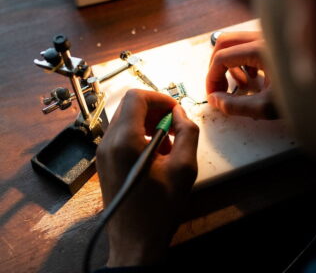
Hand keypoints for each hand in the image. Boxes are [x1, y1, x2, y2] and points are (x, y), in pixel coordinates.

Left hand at [96, 89, 198, 266]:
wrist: (135, 242)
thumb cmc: (160, 208)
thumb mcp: (184, 168)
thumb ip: (187, 132)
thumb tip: (179, 114)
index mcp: (124, 141)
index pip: (136, 97)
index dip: (160, 98)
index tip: (176, 112)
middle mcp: (107, 142)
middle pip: (130, 106)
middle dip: (156, 110)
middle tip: (175, 127)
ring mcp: (102, 152)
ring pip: (126, 119)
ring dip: (149, 122)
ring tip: (169, 144)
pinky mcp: (104, 162)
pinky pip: (122, 134)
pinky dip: (140, 134)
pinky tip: (156, 155)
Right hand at [206, 31, 277, 119]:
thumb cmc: (305, 97)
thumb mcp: (267, 107)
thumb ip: (236, 106)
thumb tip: (215, 100)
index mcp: (260, 49)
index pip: (222, 57)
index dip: (212, 78)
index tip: (213, 96)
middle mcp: (264, 37)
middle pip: (224, 41)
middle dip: (216, 66)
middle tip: (220, 87)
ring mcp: (270, 37)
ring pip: (236, 42)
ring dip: (230, 62)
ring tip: (243, 85)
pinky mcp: (275, 42)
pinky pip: (249, 44)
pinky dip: (243, 60)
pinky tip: (255, 78)